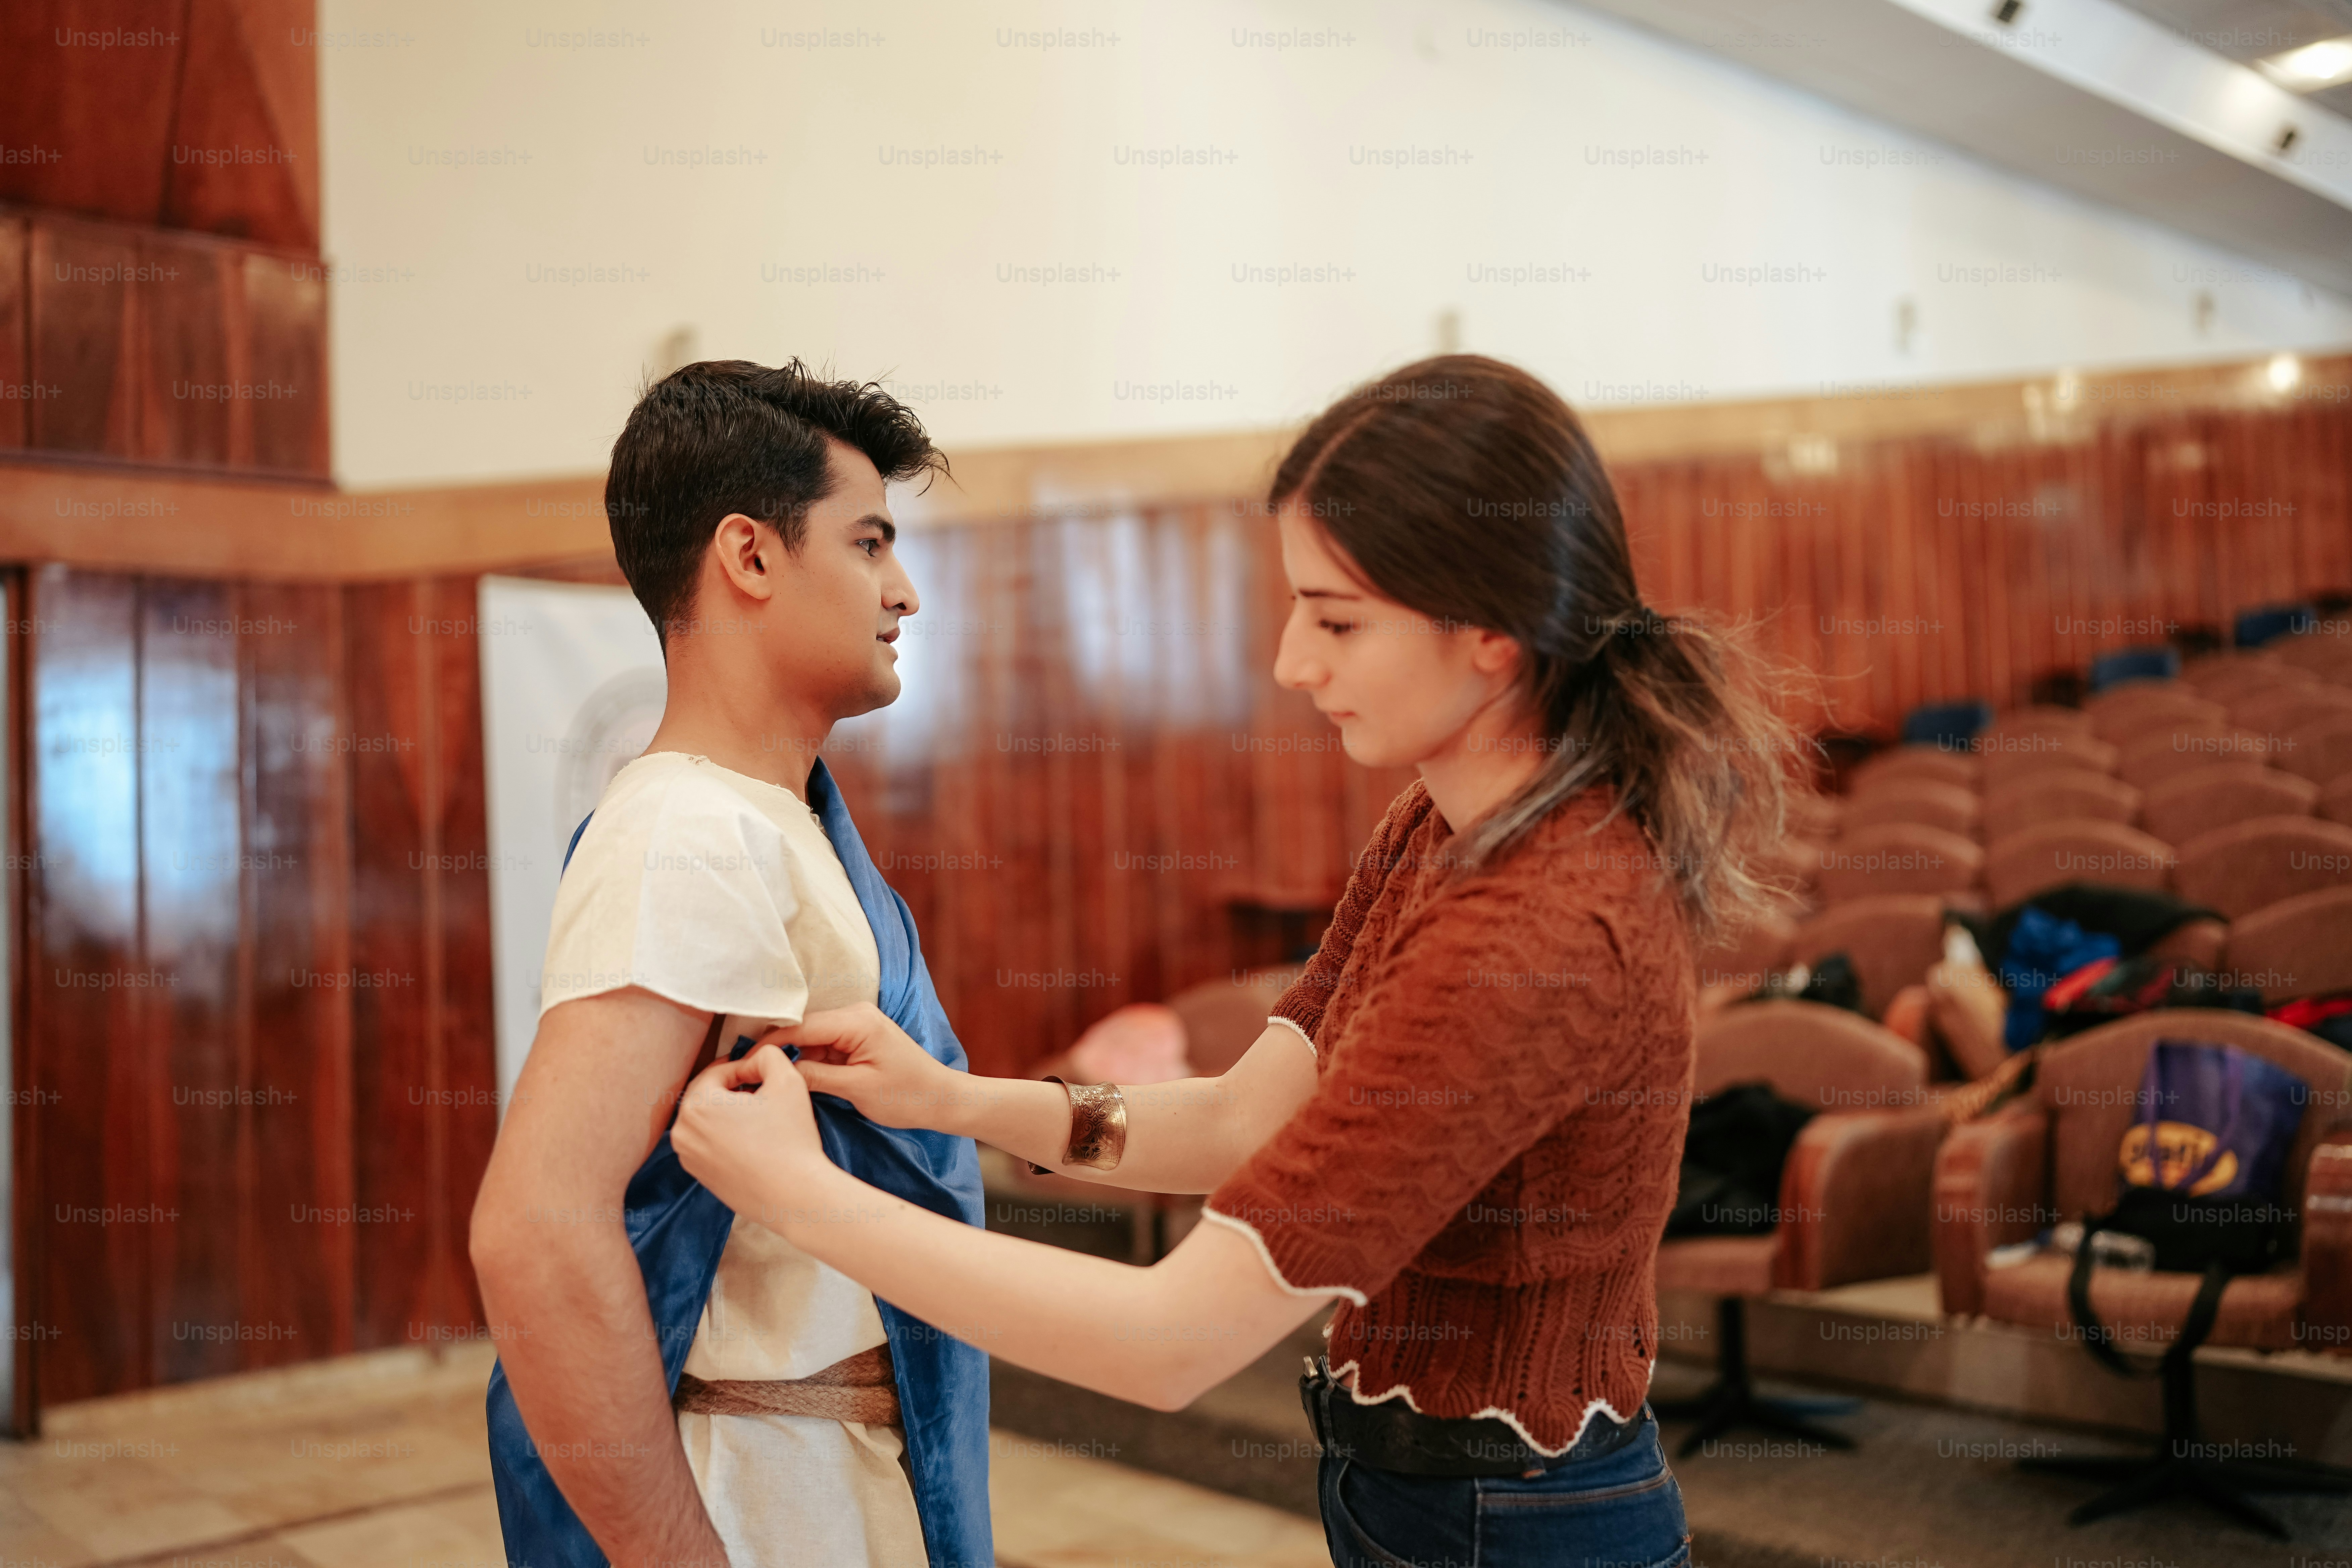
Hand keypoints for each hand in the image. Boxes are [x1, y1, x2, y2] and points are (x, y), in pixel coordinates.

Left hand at [671, 1046, 825, 1214]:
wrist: (795, 1196)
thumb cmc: (791, 1139)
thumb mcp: (787, 1080)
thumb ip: (768, 1055)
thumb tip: (756, 1059)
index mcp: (697, 1105)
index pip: (717, 1072)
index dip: (745, 1068)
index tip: (767, 1075)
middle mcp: (683, 1132)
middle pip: (707, 1095)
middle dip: (733, 1089)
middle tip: (763, 1092)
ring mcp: (688, 1157)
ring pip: (706, 1120)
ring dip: (728, 1112)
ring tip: (759, 1117)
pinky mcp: (699, 1176)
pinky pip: (708, 1143)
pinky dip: (725, 1135)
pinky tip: (753, 1140)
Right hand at [769, 1003, 970, 1132]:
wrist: (941, 1099)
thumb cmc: (907, 1096)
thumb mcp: (856, 1089)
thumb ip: (815, 1076)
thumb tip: (779, 1071)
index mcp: (856, 1021)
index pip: (800, 1027)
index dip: (768, 1046)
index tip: (741, 1063)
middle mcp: (855, 1013)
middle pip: (802, 1029)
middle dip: (778, 1052)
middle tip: (750, 1076)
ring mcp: (856, 1024)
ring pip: (810, 1039)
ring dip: (795, 1059)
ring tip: (773, 1083)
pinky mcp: (857, 1037)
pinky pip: (824, 1046)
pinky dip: (811, 1062)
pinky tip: (798, 1082)